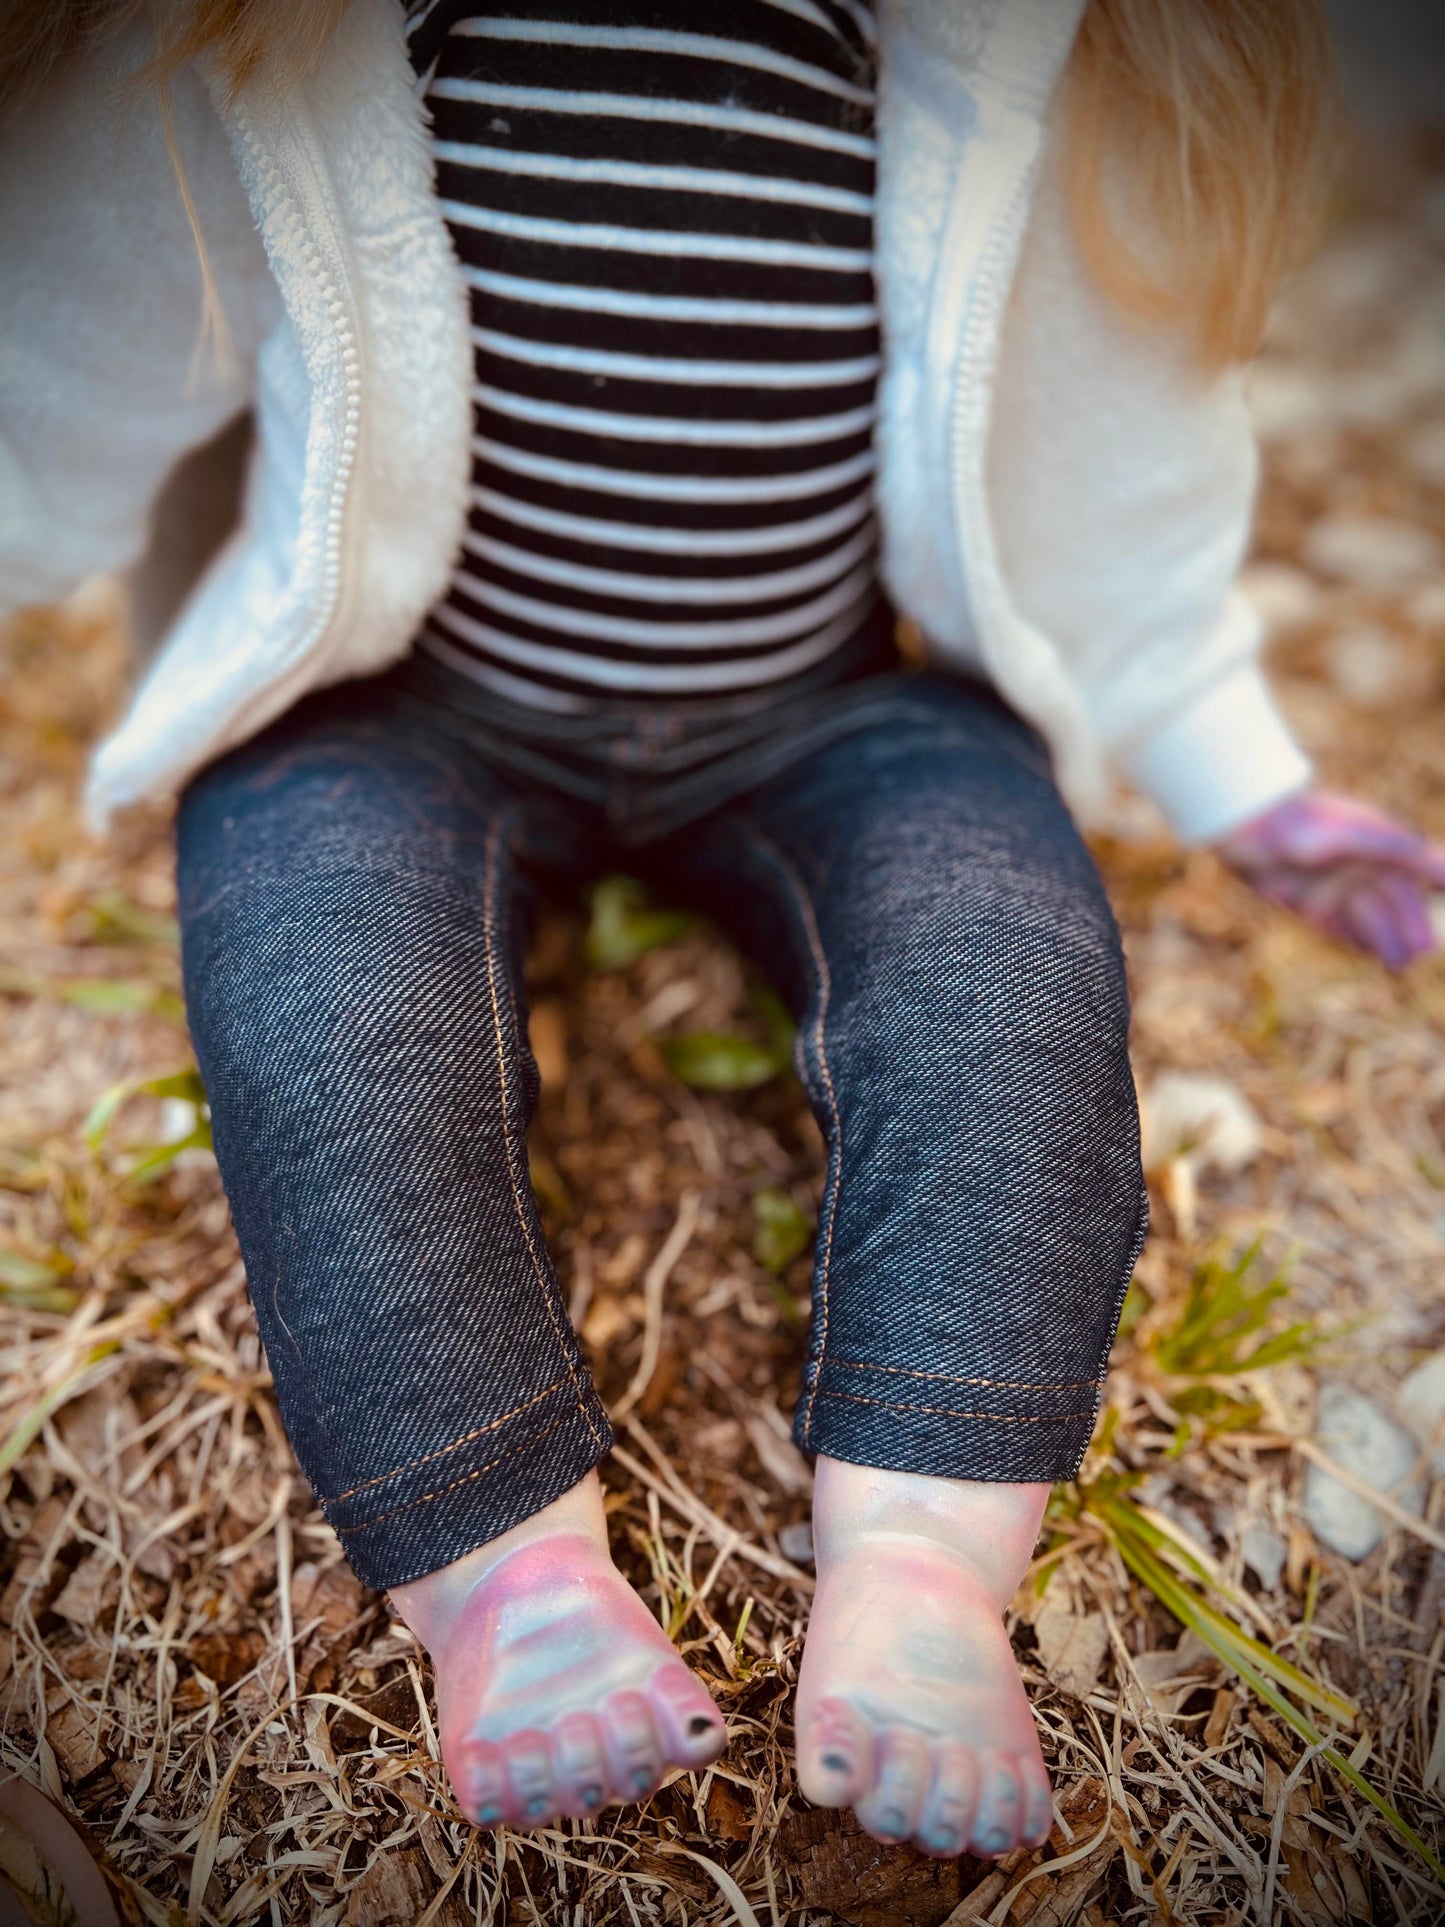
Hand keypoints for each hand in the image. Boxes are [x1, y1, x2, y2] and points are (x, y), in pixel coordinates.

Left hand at [1218, 789, 1444, 968]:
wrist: (1245, 826)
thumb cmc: (1301, 824)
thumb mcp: (1355, 836)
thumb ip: (1400, 851)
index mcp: (1375, 841)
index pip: (1413, 868)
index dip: (1428, 889)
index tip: (1440, 904)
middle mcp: (1357, 864)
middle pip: (1391, 900)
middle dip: (1407, 924)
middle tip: (1421, 951)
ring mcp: (1332, 884)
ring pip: (1367, 917)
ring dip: (1383, 938)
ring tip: (1399, 963)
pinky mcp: (1307, 901)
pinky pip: (1337, 925)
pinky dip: (1352, 937)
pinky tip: (1366, 951)